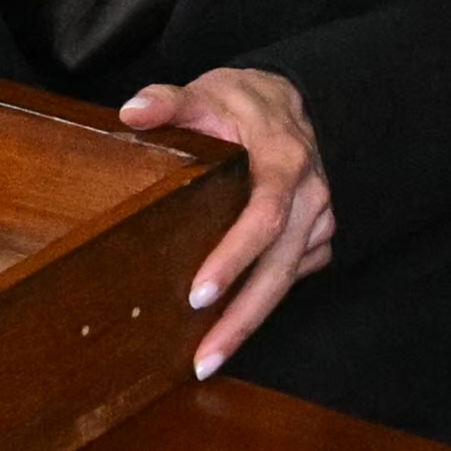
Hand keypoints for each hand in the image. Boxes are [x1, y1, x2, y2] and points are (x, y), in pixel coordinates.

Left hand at [115, 65, 330, 378]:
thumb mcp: (205, 92)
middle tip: (204, 357)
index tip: (199, 293)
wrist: (287, 103)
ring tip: (209, 357)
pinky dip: (261, 304)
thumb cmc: (243, 103)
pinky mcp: (316, 238)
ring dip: (249, 322)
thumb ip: (168, 102)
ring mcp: (318, 220)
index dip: (235, 258)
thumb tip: (132, 112)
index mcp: (284, 160)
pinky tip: (231, 326)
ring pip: (285, 281)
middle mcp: (311, 195)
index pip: (264, 216)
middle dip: (241, 318)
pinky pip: (290, 278)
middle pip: (278, 268)